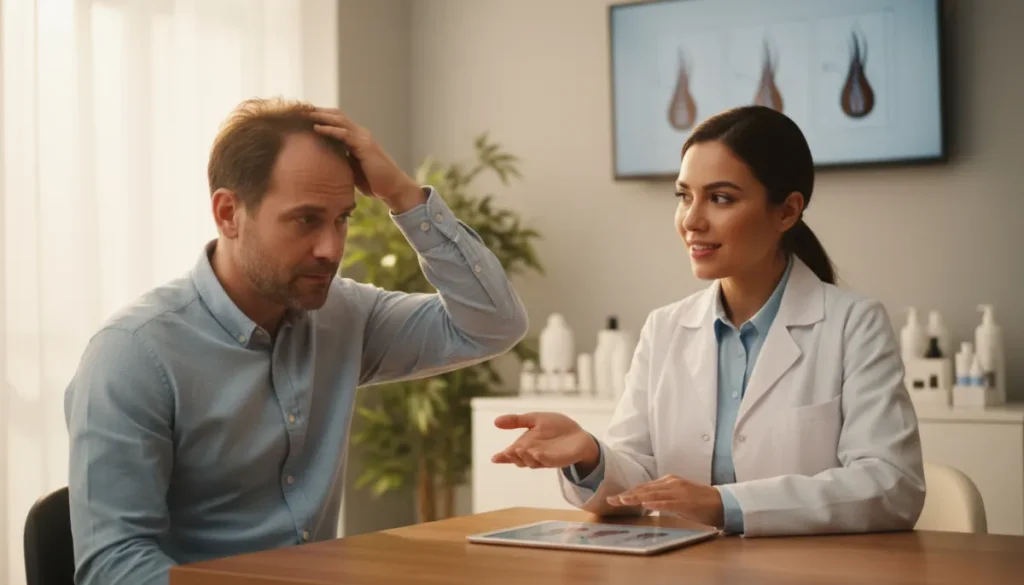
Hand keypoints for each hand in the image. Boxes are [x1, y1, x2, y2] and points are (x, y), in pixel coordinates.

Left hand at [304, 107, 424, 212]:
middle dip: (317, 111)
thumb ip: (341, 160)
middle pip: (335, 116)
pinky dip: (330, 130)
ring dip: (320, 116)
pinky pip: (344, 134)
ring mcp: (363, 138)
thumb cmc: (374, 182)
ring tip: (303, 114)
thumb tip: (324, 162)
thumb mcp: (352, 169)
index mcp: (356, 139)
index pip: (336, 121)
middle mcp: (360, 134)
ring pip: (339, 120)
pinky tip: (316, 128)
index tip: (301, 116)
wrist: (393, 188)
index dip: (320, 117)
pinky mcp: (365, 146)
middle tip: (297, 109)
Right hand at [491, 412, 599, 470]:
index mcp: (525, 446)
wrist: (578, 433)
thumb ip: (517, 421)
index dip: (503, 457)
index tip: (495, 458)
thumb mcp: (535, 419)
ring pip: (532, 462)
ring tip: (519, 449)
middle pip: (519, 460)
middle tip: (508, 451)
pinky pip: (548, 461)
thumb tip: (495, 422)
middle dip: (513, 456)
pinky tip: (537, 453)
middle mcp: (533, 454)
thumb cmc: (556, 427)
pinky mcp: (558, 459)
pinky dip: (542, 458)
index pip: (511, 454)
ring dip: (525, 457)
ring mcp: (545, 458)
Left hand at [607, 475, 724, 527]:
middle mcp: (671, 483)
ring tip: (622, 501)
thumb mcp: (677, 498)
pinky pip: (668, 502)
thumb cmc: (700, 503)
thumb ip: (662, 498)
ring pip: (653, 494)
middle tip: (611, 500)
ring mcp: (679, 491)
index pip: (644, 487)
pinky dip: (656, 503)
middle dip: (627, 495)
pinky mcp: (686, 501)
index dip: (628, 492)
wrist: (723, 503)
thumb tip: (646, 503)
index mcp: (669, 481)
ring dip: (636, 498)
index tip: (614, 498)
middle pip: (645, 489)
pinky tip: (646, 505)